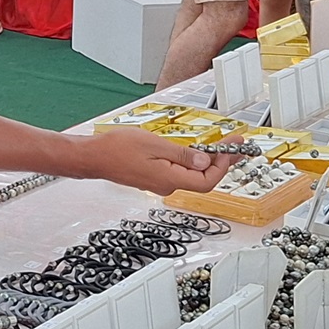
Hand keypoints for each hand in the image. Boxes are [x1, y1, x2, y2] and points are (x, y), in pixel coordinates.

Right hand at [76, 126, 233, 194]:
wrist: (94, 157)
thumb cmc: (117, 149)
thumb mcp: (154, 145)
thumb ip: (182, 154)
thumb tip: (204, 160)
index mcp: (169, 179)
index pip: (207, 180)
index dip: (223, 165)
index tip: (231, 148)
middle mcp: (167, 185)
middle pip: (203, 178)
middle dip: (222, 160)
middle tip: (235, 144)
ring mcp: (160, 182)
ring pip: (192, 174)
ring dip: (207, 159)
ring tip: (221, 144)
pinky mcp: (154, 177)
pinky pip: (180, 172)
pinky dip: (192, 161)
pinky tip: (196, 150)